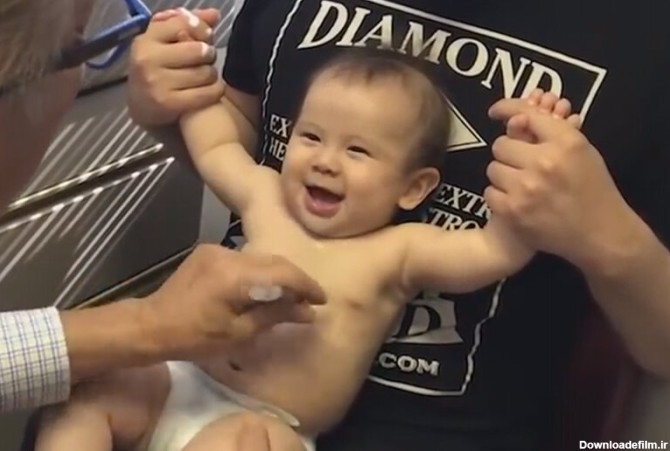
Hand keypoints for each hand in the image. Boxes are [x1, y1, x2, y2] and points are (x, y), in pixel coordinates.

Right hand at [127, 8, 223, 125]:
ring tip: (205, 75)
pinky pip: (208, 93)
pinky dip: (215, 90)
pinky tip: (210, 89)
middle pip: (199, 50)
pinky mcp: (169, 104)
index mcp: (145, 40)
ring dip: (212, 74)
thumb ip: (187, 24)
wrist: (141, 105)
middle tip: (205, 60)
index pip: (183, 24)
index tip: (205, 37)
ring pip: (206, 73)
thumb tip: (214, 15)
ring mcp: (157, 83)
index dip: (201, 29)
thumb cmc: (157, 68)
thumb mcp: (163, 41)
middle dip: (209, 54)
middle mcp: (148, 60)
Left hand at [140, 245, 325, 357]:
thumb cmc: (194, 337)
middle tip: (308, 300)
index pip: (284, 272)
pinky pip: (243, 259)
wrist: (150, 325)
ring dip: (276, 275)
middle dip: (295, 279)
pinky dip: (257, 273)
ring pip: (259, 259)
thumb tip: (308, 312)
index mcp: (236, 275)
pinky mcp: (208, 251)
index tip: (321, 300)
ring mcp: (216, 249)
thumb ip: (275, 315)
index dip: (307, 285)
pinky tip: (259, 290)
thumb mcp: (239, 333)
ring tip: (287, 297)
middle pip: (273, 261)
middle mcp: (228, 254)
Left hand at [484, 93, 638, 271]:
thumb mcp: (581, 151)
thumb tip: (515, 117)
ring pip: (493, 169)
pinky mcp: (513, 212)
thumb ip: (551, 131)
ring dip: (504, 175)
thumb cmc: (592, 188)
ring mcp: (526, 189)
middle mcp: (544, 163)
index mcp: (566, 143)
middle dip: (509, 152)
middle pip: (501, 145)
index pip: (526, 115)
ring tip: (522, 184)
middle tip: (522, 164)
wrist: (601, 234)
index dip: (507, 109)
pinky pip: (490, 193)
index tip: (495, 111)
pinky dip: (500, 197)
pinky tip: (517, 201)